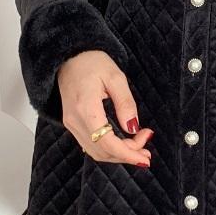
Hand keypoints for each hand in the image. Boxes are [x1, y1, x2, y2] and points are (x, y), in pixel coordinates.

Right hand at [57, 52, 152, 167]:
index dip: (128, 154)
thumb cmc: (91, 62)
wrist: (68, 57)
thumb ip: (125, 103)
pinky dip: (109, 149)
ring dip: (119, 154)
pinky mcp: (73, 124)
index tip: (145, 158)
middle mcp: (75, 120)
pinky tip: (123, 143)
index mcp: (85, 108)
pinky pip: (91, 145)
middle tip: (147, 147)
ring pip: (96, 152)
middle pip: (102, 151)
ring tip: (139, 146)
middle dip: (127, 154)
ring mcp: (71, 124)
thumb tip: (133, 128)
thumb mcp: (115, 77)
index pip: (106, 143)